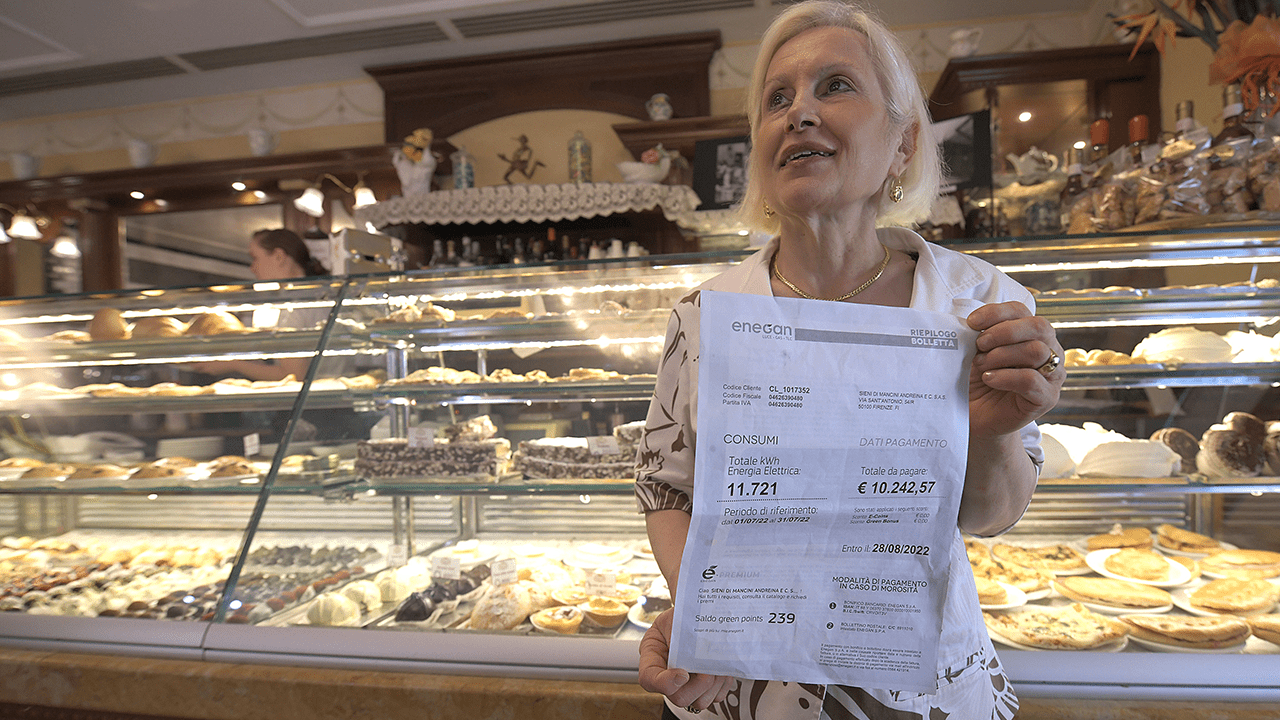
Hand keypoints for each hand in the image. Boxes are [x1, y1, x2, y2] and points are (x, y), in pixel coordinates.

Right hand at [638, 608, 734, 711]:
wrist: (698, 615)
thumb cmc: (682, 617)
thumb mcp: (673, 618)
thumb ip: (677, 631)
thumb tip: (693, 639)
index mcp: (652, 658)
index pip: (649, 680)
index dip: (666, 683)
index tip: (683, 674)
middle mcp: (668, 677)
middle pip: (679, 698)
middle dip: (698, 685)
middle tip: (708, 668)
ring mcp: (687, 686)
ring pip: (699, 702)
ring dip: (713, 685)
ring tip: (718, 666)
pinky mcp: (705, 688)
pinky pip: (716, 697)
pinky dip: (723, 685)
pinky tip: (723, 668)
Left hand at [967, 301, 1062, 437]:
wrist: (975, 418)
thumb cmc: (977, 383)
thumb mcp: (976, 353)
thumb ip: (981, 335)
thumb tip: (973, 323)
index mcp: (1032, 335)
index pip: (1021, 311)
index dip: (996, 312)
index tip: (972, 322)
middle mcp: (1049, 351)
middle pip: (1038, 326)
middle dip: (1004, 332)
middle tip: (979, 344)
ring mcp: (1052, 375)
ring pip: (1036, 351)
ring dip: (1002, 355)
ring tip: (981, 365)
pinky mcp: (1047, 398)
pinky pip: (1031, 380)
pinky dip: (1006, 377)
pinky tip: (989, 379)